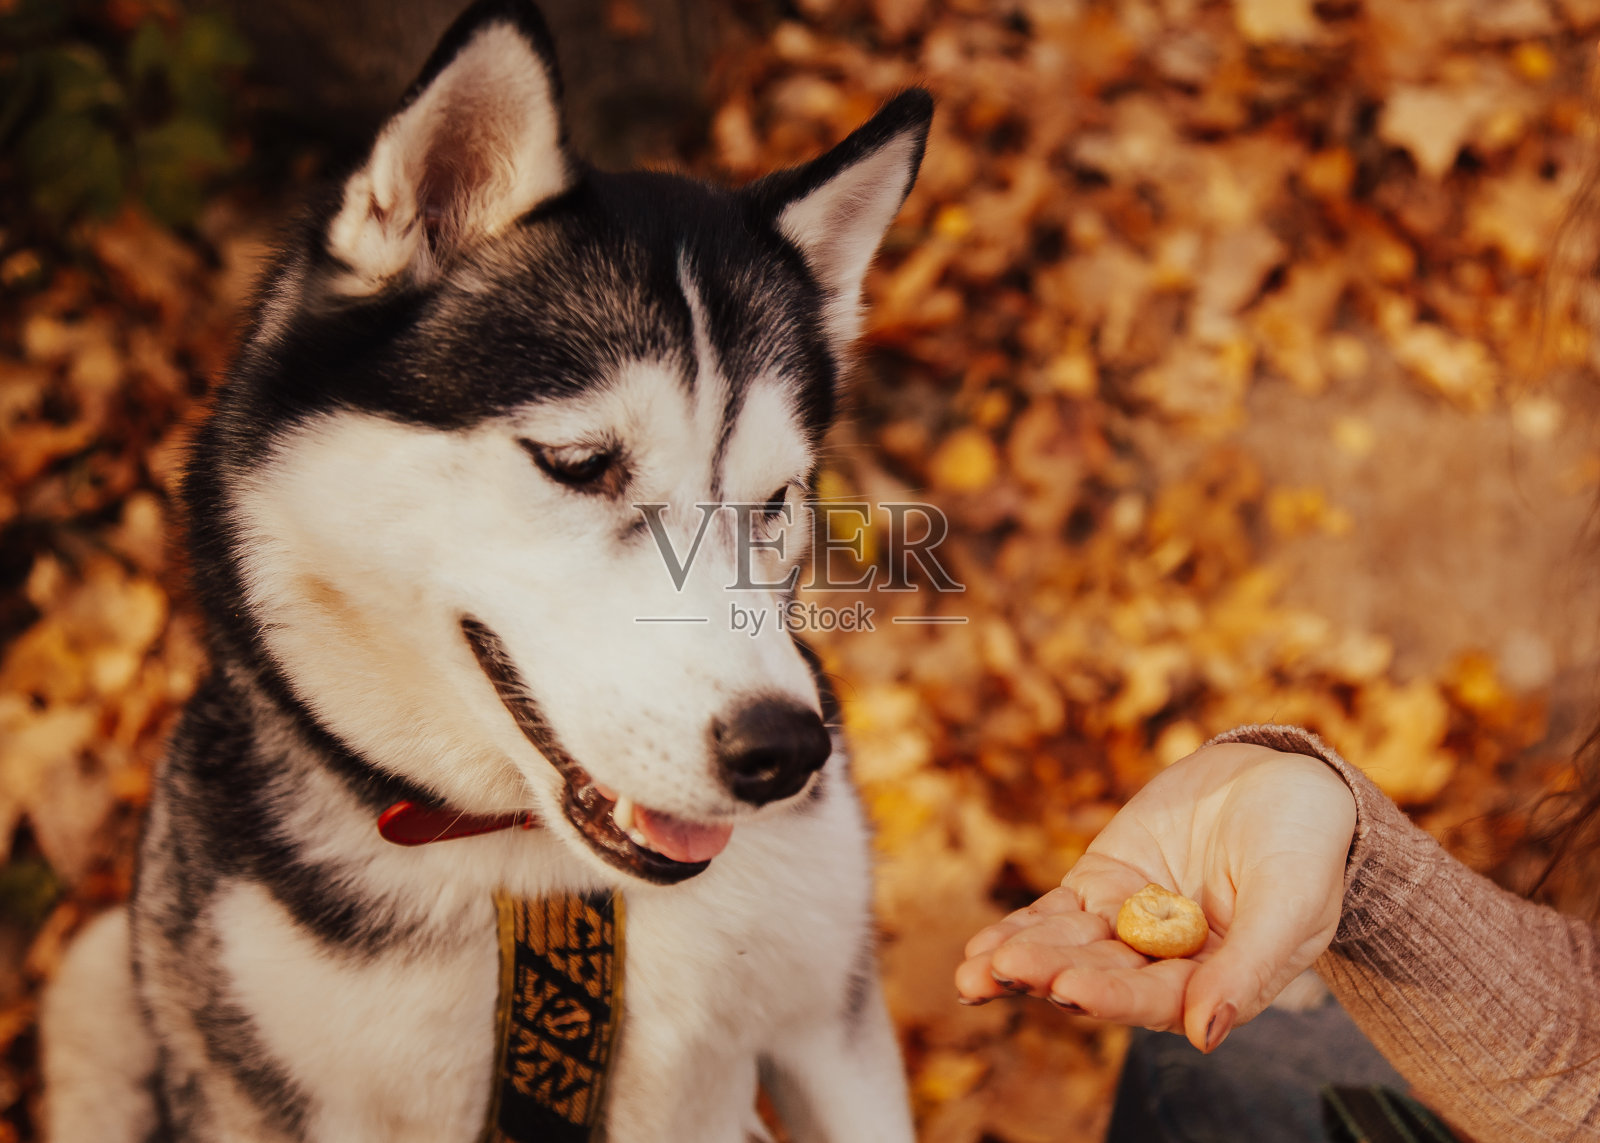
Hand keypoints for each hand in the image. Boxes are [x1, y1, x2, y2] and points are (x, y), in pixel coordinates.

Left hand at [955, 742, 1355, 1051]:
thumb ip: (1248, 969)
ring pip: (1069, 948)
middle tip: (1004, 973)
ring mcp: (1130, 922)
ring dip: (1021, 961)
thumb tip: (1205, 1036)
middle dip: (1051, 976)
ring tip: (973, 974)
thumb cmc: (1306, 846)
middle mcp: (1167, 962)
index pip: (1157, 998)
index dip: (1112, 995)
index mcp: (1217, 981)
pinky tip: (980, 951)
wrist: (1285, 780)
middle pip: (1101, 976)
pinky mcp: (1104, 883)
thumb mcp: (1290, 903)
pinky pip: (1056, 912)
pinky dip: (1021, 928)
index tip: (1069, 990)